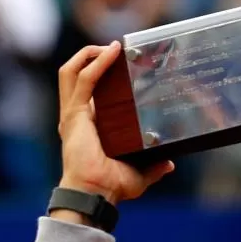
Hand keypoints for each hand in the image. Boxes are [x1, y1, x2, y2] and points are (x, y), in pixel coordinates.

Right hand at [58, 42, 172, 203]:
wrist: (96, 194)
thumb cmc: (110, 187)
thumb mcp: (138, 174)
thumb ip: (154, 167)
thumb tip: (170, 163)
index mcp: (88, 125)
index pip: (90, 91)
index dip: (101, 74)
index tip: (123, 63)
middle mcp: (78, 116)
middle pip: (75, 75)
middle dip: (92, 57)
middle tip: (116, 50)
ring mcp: (73, 114)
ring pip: (71, 72)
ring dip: (88, 54)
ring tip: (111, 47)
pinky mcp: (74, 114)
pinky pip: (83, 80)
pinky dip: (96, 63)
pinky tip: (111, 53)